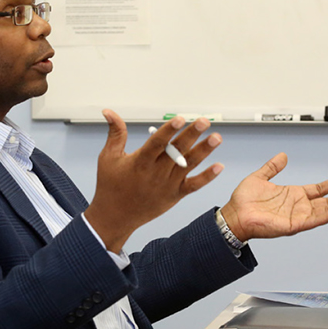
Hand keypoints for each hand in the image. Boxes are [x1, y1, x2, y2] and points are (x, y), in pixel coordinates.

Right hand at [84, 110, 223, 251]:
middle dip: (192, 135)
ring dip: (204, 151)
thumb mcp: (108, 157)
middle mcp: (156, 173)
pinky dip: (207, 177)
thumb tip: (109, 111)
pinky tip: (219, 166)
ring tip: (216, 138)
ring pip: (188, 165)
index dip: (169, 130)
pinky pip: (194, 185)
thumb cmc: (110, 186)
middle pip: (177, 151)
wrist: (115, 217)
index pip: (157, 142)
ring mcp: (167, 185)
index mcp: (140, 162)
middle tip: (204, 121)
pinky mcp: (175, 195)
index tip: (180, 118)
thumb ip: (115, 133)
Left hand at [218, 153, 327, 241]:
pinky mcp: (292, 225)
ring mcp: (296, 217)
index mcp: (292, 195)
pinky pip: (313, 221)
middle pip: (327, 201)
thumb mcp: (259, 177)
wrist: (233, 215)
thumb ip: (272, 167)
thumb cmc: (243, 201)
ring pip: (324, 212)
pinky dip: (326, 216)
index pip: (318, 189)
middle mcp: (297, 207)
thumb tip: (282, 156)